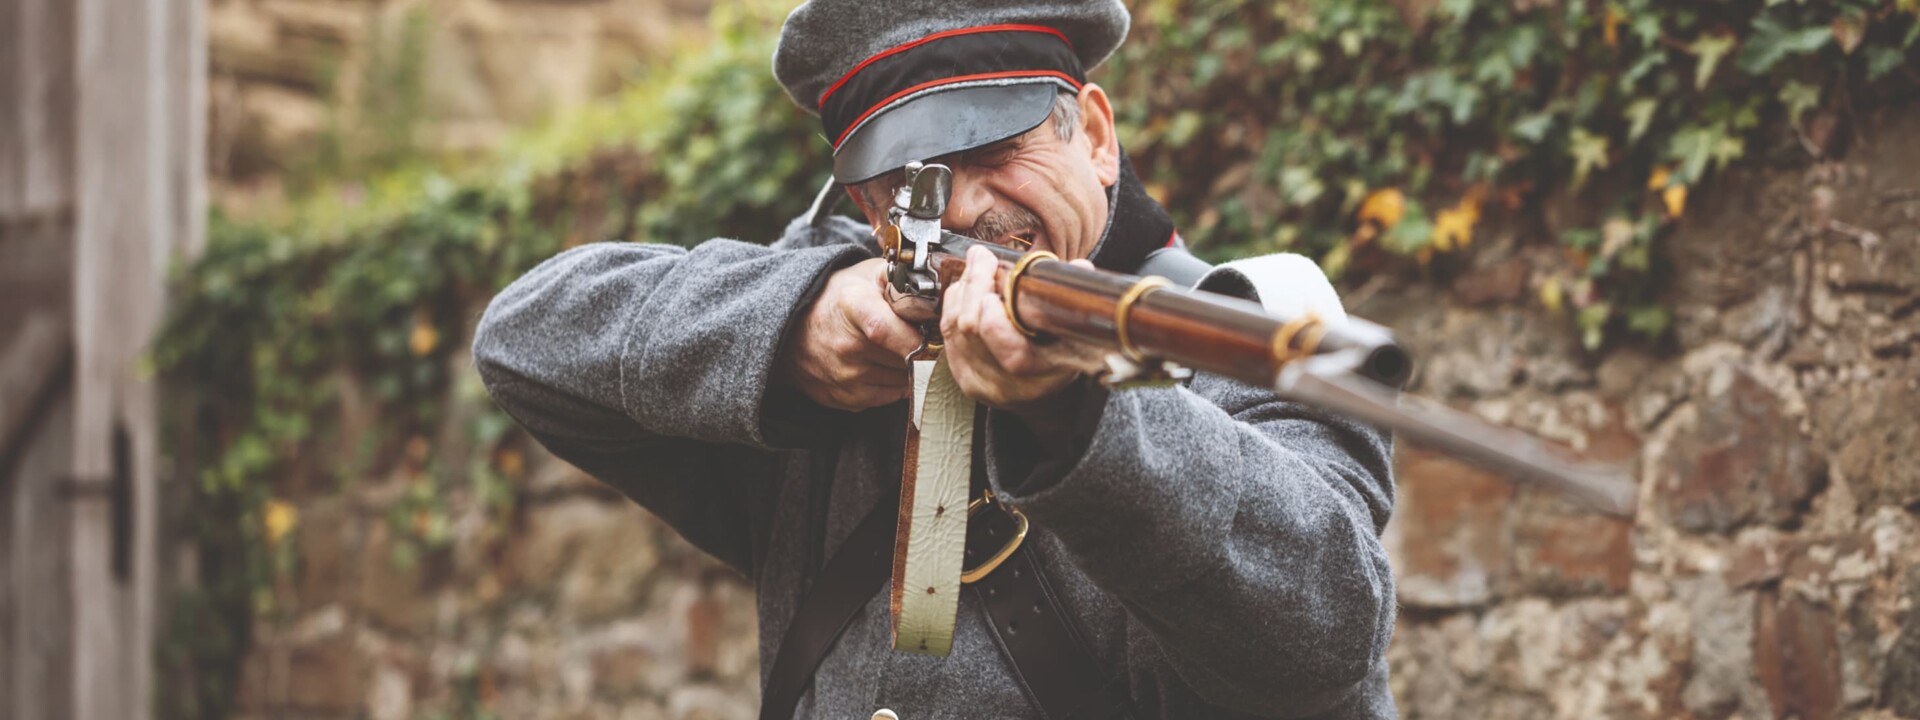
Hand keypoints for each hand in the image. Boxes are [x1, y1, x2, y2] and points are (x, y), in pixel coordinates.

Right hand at [777, 258, 924, 410]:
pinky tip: (882, 365)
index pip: (889, 331)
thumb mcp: (867, 275)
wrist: (794, 328)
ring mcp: (844, 376)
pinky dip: (893, 383)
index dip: (918, 337)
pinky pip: (889, 396)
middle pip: (906, 357)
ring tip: (894, 348)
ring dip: (907, 367)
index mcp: (853, 308)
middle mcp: (846, 346)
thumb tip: (938, 284)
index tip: (934, 335)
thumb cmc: (839, 298)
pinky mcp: (845, 398)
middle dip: (920, 349)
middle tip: (916, 336)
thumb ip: (902, 277)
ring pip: (903, 379)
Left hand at [939, 246, 1108, 425]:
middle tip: (982, 258)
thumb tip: (1080, 269)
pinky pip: (947, 334)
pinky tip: (965, 290)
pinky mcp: (963, 378)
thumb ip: (1072, 299)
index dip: (997, 320)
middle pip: (974, 331)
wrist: (1041, 395)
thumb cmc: (1060, 356)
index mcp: (1044, 374)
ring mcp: (982, 383)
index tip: (998, 284)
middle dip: (975, 285)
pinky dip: (954, 305)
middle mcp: (1010, 384)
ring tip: (977, 268)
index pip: (1013, 354)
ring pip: (955, 328)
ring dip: (963, 291)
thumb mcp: (1076, 332)